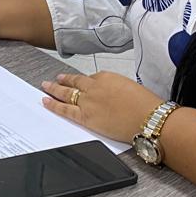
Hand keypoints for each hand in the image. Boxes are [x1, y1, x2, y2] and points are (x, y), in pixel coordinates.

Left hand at [39, 71, 162, 141]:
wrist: (149, 119)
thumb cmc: (146, 105)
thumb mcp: (131, 88)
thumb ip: (116, 89)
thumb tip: (112, 95)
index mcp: (107, 77)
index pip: (91, 78)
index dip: (84, 82)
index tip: (80, 82)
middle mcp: (94, 87)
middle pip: (75, 82)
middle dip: (64, 80)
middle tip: (56, 79)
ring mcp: (88, 102)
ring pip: (66, 93)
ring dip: (54, 89)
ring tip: (46, 86)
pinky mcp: (85, 117)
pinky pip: (65, 110)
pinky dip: (54, 105)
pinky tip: (46, 102)